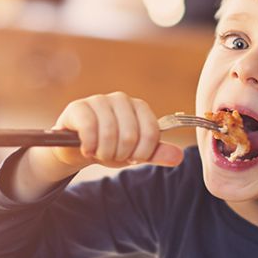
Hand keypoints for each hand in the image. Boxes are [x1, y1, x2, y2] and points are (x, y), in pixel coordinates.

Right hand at [50, 92, 183, 168]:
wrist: (78, 148)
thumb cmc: (110, 147)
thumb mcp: (135, 154)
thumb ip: (156, 153)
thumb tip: (179, 156)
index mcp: (139, 107)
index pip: (152, 132)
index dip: (143, 152)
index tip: (133, 158)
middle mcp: (121, 99)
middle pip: (131, 135)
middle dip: (121, 154)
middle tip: (112, 156)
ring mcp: (99, 100)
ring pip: (110, 133)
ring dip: (104, 152)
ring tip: (99, 153)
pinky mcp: (78, 107)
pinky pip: (89, 128)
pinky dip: (89, 146)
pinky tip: (87, 149)